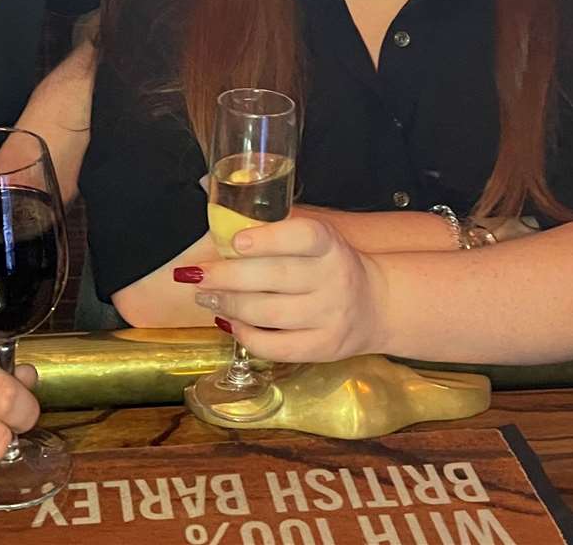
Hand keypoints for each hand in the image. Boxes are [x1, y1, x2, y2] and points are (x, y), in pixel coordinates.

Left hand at [186, 217, 386, 362]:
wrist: (376, 304)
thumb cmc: (328, 265)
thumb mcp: (315, 240)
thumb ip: (275, 231)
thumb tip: (218, 224)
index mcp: (330, 245)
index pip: (303, 236)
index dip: (268, 238)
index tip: (235, 241)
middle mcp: (334, 279)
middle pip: (274, 277)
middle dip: (227, 276)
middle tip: (196, 275)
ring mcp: (331, 316)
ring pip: (269, 313)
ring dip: (229, 305)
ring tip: (206, 297)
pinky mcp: (324, 348)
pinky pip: (276, 347)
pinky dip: (246, 335)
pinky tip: (230, 323)